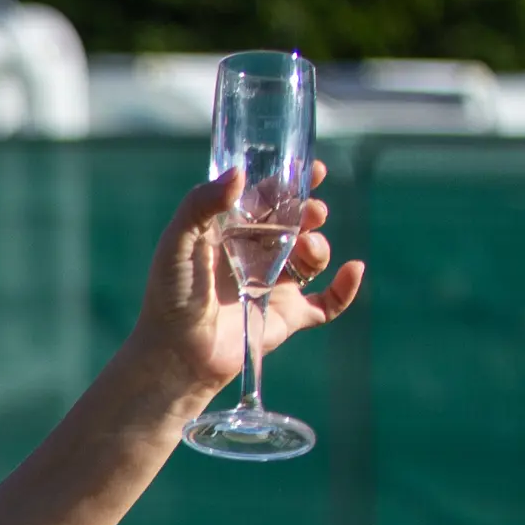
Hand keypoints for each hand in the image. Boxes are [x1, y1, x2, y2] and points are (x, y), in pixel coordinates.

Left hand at [127, 166, 364, 401]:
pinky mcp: (288, 317)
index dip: (292, 185)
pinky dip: (347, 288)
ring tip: (307, 251)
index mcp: (231, 235)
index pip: (269, 202)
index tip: (315, 171)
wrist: (177, 353)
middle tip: (312, 213)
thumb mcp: (178, 243)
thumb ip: (201, 205)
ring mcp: (274, 287)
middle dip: (310, 214)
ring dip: (320, 248)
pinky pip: (329, 303)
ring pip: (313, 258)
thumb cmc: (171, 296)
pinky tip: (353, 269)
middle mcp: (255, 257)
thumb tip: (240, 173)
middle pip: (296, 225)